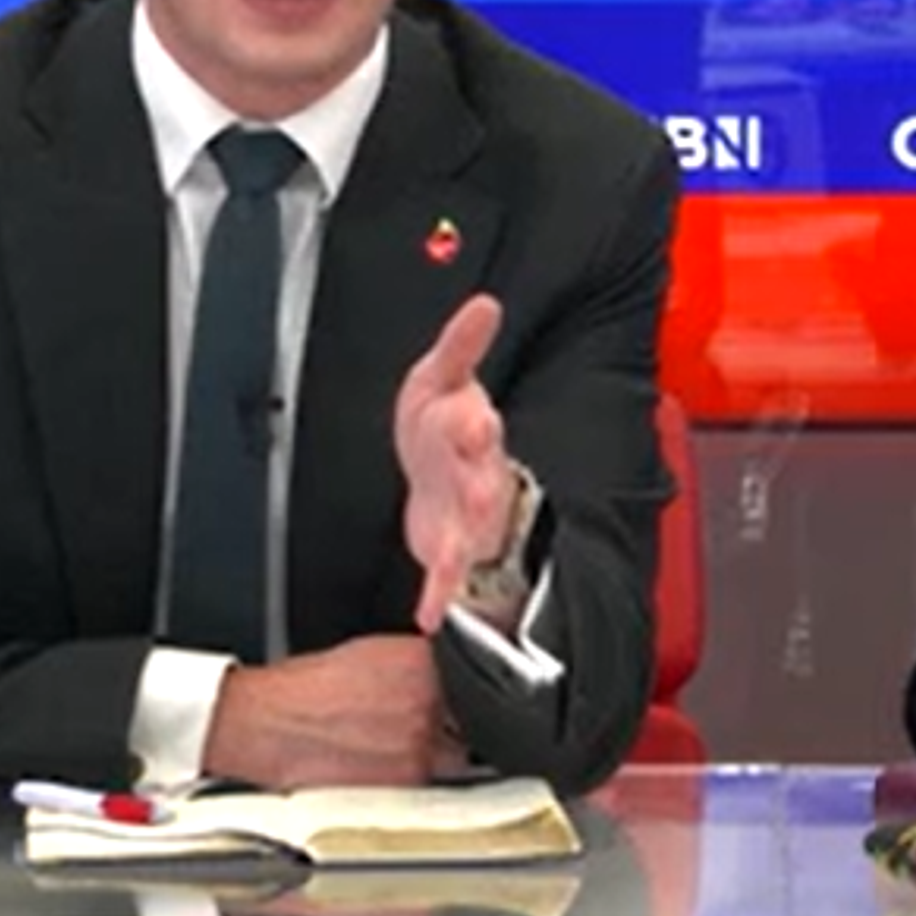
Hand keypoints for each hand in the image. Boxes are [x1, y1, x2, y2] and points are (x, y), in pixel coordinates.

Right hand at [201, 636, 470, 788]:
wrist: (262, 724)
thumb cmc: (304, 691)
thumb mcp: (371, 654)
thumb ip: (417, 664)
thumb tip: (447, 677)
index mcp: (423, 661)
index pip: (470, 679)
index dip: (461, 698)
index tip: (451, 708)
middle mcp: (427, 700)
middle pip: (465, 722)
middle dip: (446, 729)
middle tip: (404, 733)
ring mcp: (418, 742)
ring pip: (448, 758)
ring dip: (427, 759)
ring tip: (381, 752)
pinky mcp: (402, 782)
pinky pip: (423, 786)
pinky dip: (407, 783)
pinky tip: (373, 770)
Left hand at [396, 294, 520, 631]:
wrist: (438, 474)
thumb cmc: (440, 424)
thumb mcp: (444, 375)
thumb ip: (462, 343)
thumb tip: (486, 302)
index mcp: (472, 429)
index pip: (478, 424)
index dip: (478, 425)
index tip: (480, 421)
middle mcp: (475, 475)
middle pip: (482, 482)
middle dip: (482, 488)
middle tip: (482, 497)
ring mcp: (464, 516)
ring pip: (470, 531)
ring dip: (466, 544)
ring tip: (458, 558)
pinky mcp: (448, 548)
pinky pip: (445, 575)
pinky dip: (440, 597)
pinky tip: (430, 614)